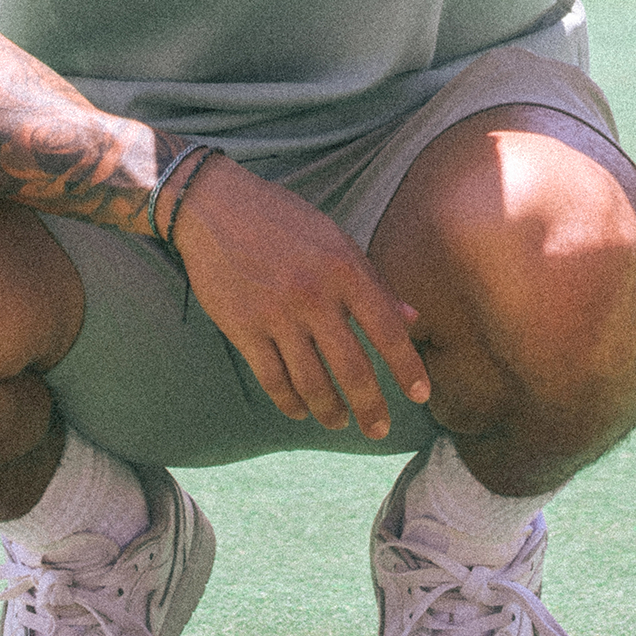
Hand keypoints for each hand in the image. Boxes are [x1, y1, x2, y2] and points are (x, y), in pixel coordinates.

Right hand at [170, 155, 430, 437]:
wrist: (215, 206)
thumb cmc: (282, 219)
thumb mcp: (335, 239)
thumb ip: (374, 282)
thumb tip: (413, 320)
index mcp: (343, 268)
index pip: (387, 330)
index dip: (407, 368)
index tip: (420, 396)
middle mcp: (313, 295)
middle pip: (351, 368)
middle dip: (370, 407)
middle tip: (379, 430)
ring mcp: (276, 314)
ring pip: (311, 382)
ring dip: (329, 410)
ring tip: (339, 420)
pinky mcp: (243, 328)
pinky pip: (273, 379)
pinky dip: (290, 402)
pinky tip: (300, 410)